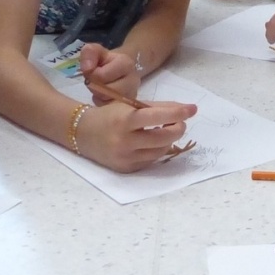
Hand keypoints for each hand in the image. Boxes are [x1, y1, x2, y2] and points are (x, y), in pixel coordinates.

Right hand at [76, 100, 195, 172]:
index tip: (192, 109)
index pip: (155, 116)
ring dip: (168, 140)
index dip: (176, 113)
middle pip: (162, 138)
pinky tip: (152, 142)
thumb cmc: (110, 115)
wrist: (82, 133)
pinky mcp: (126, 169)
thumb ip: (156, 108)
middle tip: (180, 122)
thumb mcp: (129, 106)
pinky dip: (156, 150)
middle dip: (177, 128)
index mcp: (124, 120)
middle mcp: (124, 141)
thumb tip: (185, 110)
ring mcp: (125, 158)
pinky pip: (151, 161)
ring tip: (165, 130)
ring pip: (160, 151)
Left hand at [77, 44, 140, 102]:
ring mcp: (132, 96)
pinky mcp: (129, 107)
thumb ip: (89, 53)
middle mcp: (133, 81)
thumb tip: (87, 68)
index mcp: (126, 64)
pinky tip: (104, 97)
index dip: (92, 74)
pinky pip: (109, 110)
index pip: (101, 75)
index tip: (93, 71)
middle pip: (105, 91)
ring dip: (99, 97)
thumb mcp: (95, 51)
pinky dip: (103, 105)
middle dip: (95, 87)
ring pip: (107, 103)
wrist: (118, 70)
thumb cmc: (105, 61)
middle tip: (95, 81)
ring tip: (100, 88)